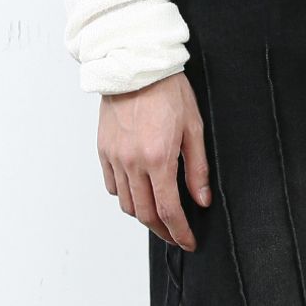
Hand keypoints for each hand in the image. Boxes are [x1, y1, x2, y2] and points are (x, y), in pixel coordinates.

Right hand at [97, 72, 210, 250]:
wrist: (134, 63)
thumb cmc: (167, 90)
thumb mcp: (193, 128)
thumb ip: (197, 169)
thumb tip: (202, 200)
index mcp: (158, 158)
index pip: (169, 211)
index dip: (180, 232)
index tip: (188, 242)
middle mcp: (133, 162)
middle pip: (145, 214)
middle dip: (163, 231)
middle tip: (176, 236)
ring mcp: (115, 157)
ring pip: (127, 204)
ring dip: (144, 217)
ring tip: (159, 218)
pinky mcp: (103, 150)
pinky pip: (112, 186)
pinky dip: (126, 197)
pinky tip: (139, 194)